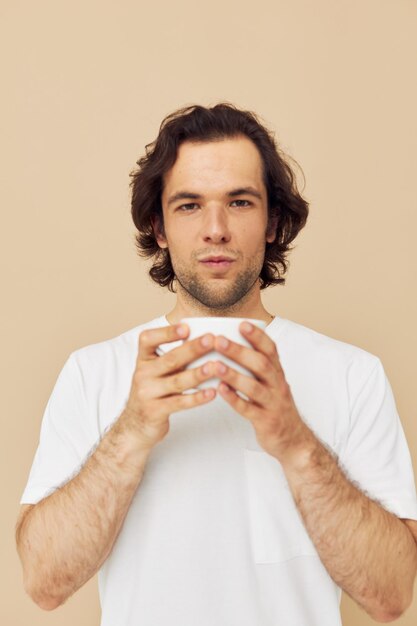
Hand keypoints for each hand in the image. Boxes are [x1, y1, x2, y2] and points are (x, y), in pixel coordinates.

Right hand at [123, 323, 216, 448]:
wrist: (135, 425)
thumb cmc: (153, 391)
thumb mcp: (155, 371)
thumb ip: (172, 356)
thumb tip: (202, 337)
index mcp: (143, 359)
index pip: (148, 340)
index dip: (166, 332)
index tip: (186, 327)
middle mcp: (142, 374)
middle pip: (170, 359)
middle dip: (192, 349)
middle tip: (211, 339)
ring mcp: (147, 393)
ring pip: (177, 381)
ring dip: (198, 373)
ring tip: (216, 366)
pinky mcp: (155, 411)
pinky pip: (179, 403)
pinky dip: (197, 398)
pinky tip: (212, 392)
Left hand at [210, 321, 309, 459]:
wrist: (293, 440)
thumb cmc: (275, 406)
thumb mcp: (272, 383)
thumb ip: (257, 366)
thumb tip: (232, 344)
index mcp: (278, 373)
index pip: (271, 350)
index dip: (258, 336)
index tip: (242, 324)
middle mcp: (277, 385)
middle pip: (260, 364)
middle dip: (239, 351)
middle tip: (219, 340)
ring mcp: (272, 403)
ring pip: (254, 387)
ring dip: (234, 375)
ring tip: (215, 365)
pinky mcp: (265, 421)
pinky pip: (249, 409)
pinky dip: (234, 399)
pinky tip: (220, 390)